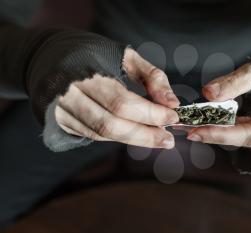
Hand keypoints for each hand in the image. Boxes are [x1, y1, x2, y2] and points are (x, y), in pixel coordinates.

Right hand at [55, 48, 179, 148]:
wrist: (48, 56)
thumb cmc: (92, 53)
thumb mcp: (125, 56)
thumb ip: (152, 76)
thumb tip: (173, 103)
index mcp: (83, 71)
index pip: (121, 102)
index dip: (149, 113)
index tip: (173, 116)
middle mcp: (68, 94)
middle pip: (110, 125)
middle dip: (145, 135)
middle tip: (168, 139)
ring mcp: (61, 111)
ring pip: (102, 135)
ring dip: (134, 140)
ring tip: (158, 139)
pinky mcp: (60, 123)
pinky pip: (94, 135)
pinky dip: (118, 137)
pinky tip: (136, 134)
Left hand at [185, 63, 250, 150]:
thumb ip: (236, 82)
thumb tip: (207, 93)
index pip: (248, 135)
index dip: (221, 135)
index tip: (195, 132)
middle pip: (242, 138)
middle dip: (214, 134)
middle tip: (186, 129)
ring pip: (240, 134)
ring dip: (216, 129)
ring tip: (190, 124)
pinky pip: (243, 127)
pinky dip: (225, 123)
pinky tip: (206, 118)